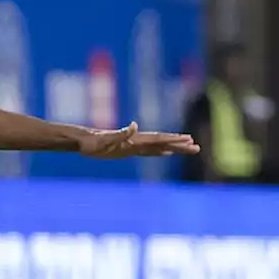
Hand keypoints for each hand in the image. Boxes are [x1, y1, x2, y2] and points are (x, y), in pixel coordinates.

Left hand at [77, 122, 199, 158]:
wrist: (81, 141)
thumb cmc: (91, 142)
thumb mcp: (104, 139)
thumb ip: (120, 134)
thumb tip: (134, 125)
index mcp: (134, 139)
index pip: (158, 139)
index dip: (173, 140)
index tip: (188, 141)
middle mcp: (136, 141)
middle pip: (162, 143)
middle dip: (179, 145)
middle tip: (197, 147)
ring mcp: (132, 145)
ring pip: (158, 147)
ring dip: (173, 148)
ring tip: (189, 148)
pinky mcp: (127, 150)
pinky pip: (147, 152)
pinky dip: (158, 152)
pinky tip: (165, 153)